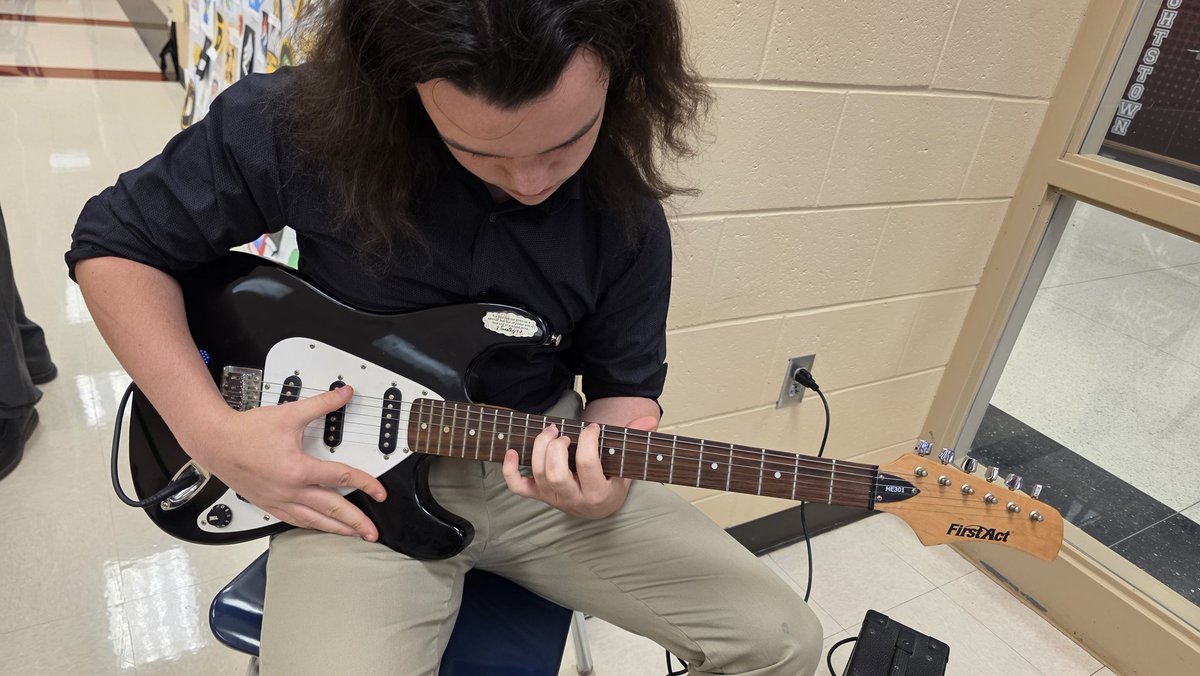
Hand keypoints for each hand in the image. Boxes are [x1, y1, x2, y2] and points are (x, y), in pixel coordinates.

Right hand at [183, 385, 386, 539]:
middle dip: (356, 522)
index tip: (380, 492)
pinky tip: (320, 528)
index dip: (366, 484)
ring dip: (336, 529)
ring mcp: (278, 500)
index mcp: (298, 469)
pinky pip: (294, 520)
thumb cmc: (247, 431)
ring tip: (353, 535)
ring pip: (313, 520)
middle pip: (332, 509)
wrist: (215, 442)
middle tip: (373, 532)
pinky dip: (311, 526)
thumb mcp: (289, 414)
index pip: (342, 478)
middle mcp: (290, 489)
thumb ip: (321, 404)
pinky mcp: (268, 504)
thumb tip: (344, 394)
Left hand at [501, 418, 653, 518]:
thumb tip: (650, 419)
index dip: (587, 440)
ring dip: (539, 448)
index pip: (586, 464)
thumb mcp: (626, 465)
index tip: (592, 428)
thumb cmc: (613, 483)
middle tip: (564, 433)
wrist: (600, 507)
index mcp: (597, 493)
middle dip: (556, 446)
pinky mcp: (539, 496)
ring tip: (550, 432)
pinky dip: (509, 469)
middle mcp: (572, 499)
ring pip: (538, 474)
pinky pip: (517, 487)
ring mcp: (553, 498)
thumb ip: (635, 440)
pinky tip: (512, 450)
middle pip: (555, 472)